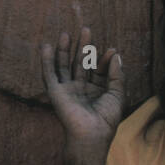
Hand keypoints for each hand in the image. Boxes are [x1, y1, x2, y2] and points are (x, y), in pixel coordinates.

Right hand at [40, 27, 123, 164]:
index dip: (104, 59)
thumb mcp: (117, 94)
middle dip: (83, 47)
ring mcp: (68, 90)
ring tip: (67, 33)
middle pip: (80, 63)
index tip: (111, 50)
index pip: (98, 70)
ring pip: (64, 65)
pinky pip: (49, 74)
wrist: (92, 134)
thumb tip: (116, 54)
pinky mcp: (56, 92)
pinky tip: (46, 46)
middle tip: (86, 30)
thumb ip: (117, 75)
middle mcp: (81, 89)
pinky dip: (46, 60)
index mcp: (96, 91)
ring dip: (65, 50)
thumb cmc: (107, 119)